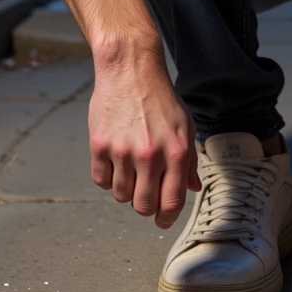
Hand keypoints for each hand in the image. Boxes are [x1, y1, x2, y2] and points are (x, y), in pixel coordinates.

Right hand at [88, 51, 199, 228]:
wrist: (130, 70)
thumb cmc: (160, 98)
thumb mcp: (185, 126)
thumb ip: (190, 161)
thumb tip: (192, 189)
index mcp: (176, 152)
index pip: (171, 202)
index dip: (166, 218)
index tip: (162, 221)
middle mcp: (150, 154)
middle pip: (143, 206)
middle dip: (145, 207)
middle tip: (145, 196)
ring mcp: (122, 151)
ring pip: (120, 195)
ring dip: (126, 190)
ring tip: (131, 170)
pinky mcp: (99, 145)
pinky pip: (101, 180)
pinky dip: (108, 177)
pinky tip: (116, 161)